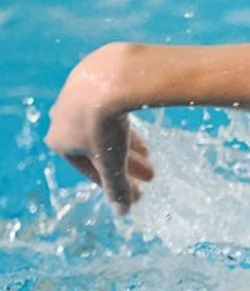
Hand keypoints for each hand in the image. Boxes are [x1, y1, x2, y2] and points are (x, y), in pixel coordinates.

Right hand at [45, 46, 155, 211]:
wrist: (110, 78)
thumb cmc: (104, 126)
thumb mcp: (112, 162)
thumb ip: (117, 187)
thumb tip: (123, 212)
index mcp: (59, 141)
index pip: (89, 169)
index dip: (114, 183)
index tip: (135, 191)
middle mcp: (61, 118)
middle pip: (99, 149)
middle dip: (126, 165)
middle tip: (150, 176)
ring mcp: (75, 96)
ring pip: (105, 128)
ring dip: (128, 145)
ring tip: (150, 154)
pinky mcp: (92, 80)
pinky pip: (109, 107)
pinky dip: (124, 121)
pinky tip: (138, 126)